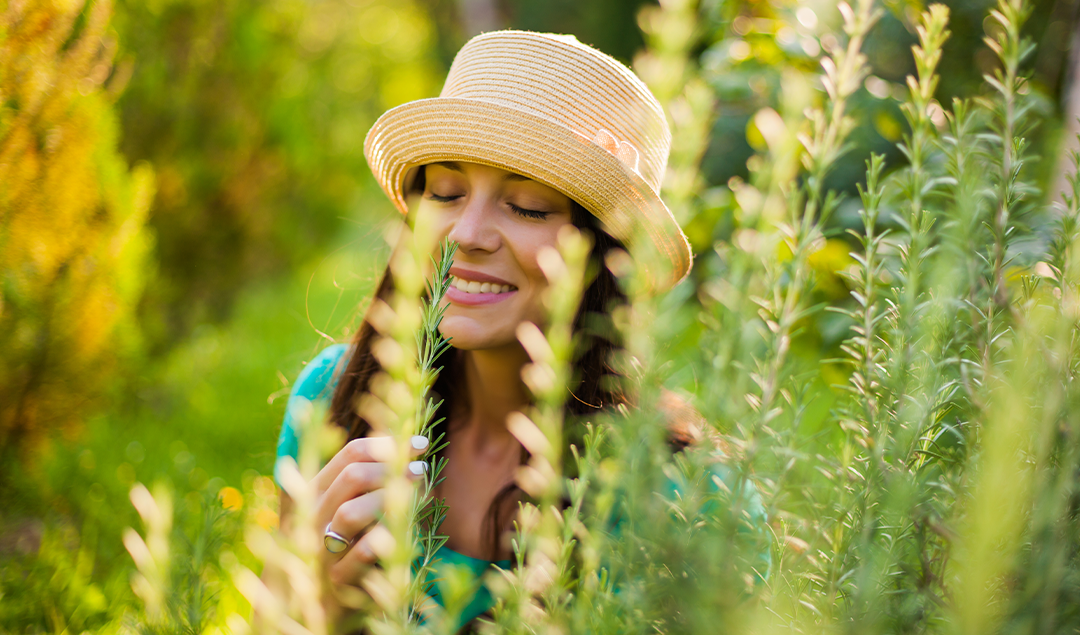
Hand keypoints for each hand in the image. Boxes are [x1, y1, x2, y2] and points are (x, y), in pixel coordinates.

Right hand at [312, 435, 429, 591]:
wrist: (327, 597)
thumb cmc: (352, 542)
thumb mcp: (360, 505)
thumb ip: (376, 478)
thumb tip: (413, 444)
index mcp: (316, 490)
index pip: (351, 452)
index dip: (390, 443)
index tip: (421, 444)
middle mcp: (313, 515)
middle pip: (352, 476)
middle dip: (392, 468)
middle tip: (420, 469)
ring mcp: (321, 548)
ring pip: (351, 512)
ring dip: (389, 499)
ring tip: (413, 497)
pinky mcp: (337, 578)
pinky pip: (363, 551)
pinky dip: (387, 536)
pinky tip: (404, 530)